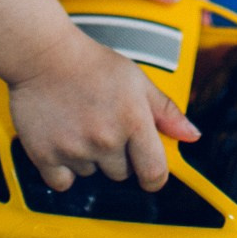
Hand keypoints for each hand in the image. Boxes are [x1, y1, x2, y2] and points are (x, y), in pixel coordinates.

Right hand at [8, 28, 200, 190]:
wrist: (43, 55)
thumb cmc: (92, 64)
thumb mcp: (137, 80)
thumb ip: (166, 111)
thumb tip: (192, 136)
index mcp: (133, 121)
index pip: (154, 173)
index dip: (154, 176)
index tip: (147, 172)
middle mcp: (105, 139)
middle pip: (121, 174)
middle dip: (117, 156)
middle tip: (102, 125)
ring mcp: (74, 149)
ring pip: (91, 173)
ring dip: (88, 158)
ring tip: (78, 125)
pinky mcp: (45, 155)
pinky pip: (62, 182)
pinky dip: (62, 169)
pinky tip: (61, 142)